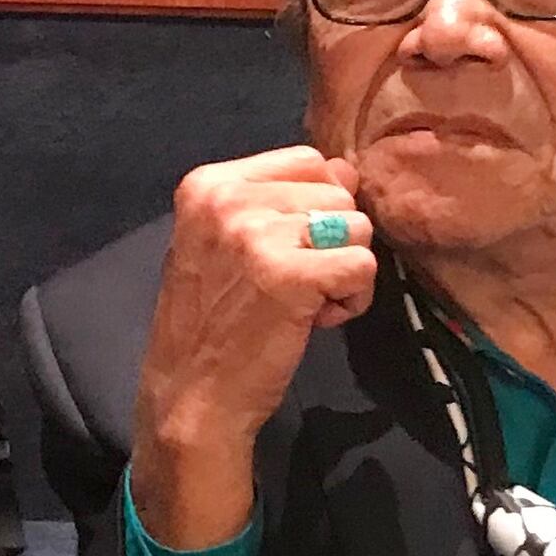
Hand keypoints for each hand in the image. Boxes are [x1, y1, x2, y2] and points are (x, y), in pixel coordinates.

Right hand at [131, 147, 376, 547]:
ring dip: (343, 270)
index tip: (282, 252)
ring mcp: (257, 235)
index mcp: (207, 183)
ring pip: (357, 226)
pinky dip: (353, 299)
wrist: (192, 394)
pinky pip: (363, 266)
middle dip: (330, 240)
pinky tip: (318, 319)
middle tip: (292, 284)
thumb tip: (348, 172)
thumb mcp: (230, 244)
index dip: (313, 208)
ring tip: (304, 302)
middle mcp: (228, 200)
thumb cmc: (211, 323)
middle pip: (336, 191)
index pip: (305, 161)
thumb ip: (282, 203)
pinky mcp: (290, 275)